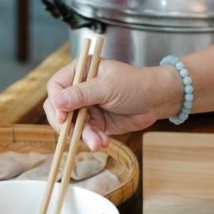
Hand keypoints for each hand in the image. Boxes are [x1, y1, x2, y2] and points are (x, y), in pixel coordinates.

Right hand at [43, 59, 172, 150]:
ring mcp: (86, 107)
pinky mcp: (95, 122)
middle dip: (66, 124)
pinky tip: (103, 142)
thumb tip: (56, 101)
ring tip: (97, 142)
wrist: (158, 100)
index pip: (56, 86)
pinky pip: (85, 134)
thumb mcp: (107, 87)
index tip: (63, 117)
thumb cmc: (135, 84)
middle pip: (58, 108)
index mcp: (80, 71)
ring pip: (71, 125)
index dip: (56, 102)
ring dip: (82, 135)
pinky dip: (92, 140)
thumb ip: (81, 94)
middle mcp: (79, 89)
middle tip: (73, 135)